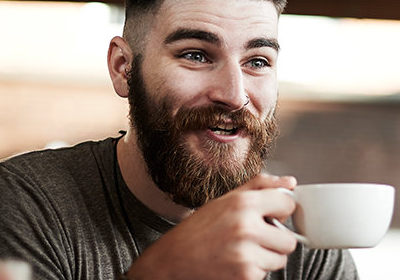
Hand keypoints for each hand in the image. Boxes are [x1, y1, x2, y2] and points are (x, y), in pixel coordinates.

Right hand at [127, 174, 297, 279]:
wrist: (173, 259)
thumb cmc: (198, 228)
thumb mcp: (225, 200)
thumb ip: (260, 186)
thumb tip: (290, 182)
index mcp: (243, 204)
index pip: (288, 204)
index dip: (281, 210)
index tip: (273, 213)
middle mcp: (246, 228)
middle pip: (290, 239)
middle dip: (276, 239)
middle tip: (257, 237)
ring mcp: (247, 255)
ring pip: (280, 259)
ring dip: (266, 256)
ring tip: (243, 250)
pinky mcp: (246, 276)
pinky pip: (266, 274)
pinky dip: (255, 270)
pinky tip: (236, 262)